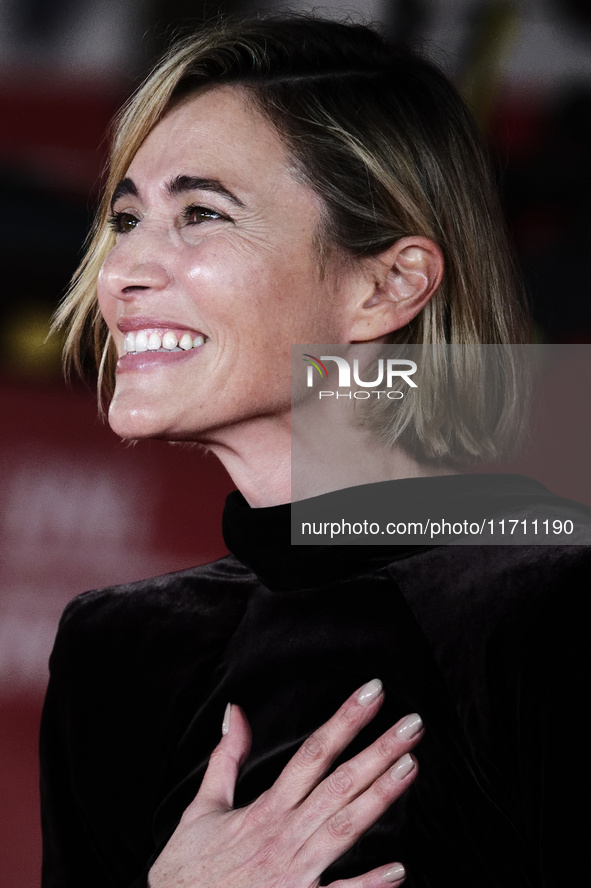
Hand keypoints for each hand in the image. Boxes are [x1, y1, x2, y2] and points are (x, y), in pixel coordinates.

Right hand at [148, 679, 422, 887]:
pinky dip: (366, 887)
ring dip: (379, 798)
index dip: (345, 720)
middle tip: (413, 723)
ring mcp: (292, 874)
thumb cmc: (187, 869)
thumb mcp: (202, 807)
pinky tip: (398, 870)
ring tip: (411, 766)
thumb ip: (225, 758)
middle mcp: (283, 835)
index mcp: (265, 809)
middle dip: (378, 750)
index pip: (313, 752)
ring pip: (343, 828)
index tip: (373, 693)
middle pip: (338, 783)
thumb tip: (235, 711)